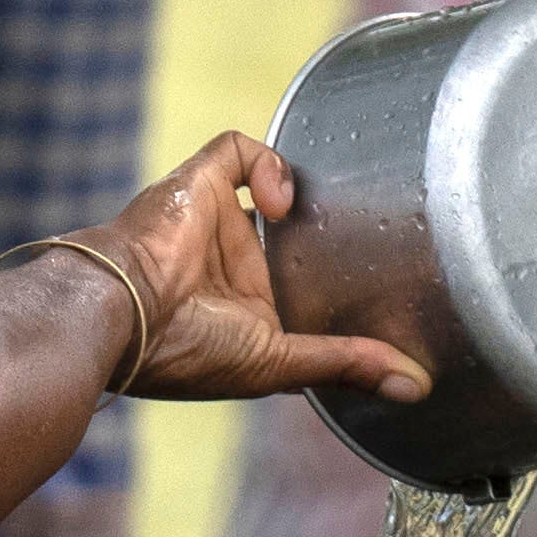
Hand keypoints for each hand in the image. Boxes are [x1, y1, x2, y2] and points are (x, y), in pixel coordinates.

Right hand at [74, 131, 429, 413]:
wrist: (119, 314)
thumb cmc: (184, 351)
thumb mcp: (278, 364)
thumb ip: (344, 365)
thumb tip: (416, 386)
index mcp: (251, 308)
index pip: (309, 285)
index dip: (341, 283)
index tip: (385, 286)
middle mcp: (235, 262)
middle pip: (299, 232)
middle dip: (333, 230)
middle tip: (379, 233)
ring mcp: (216, 221)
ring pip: (276, 184)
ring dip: (307, 192)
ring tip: (339, 207)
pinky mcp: (198, 183)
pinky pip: (240, 150)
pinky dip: (269, 166)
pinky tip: (281, 203)